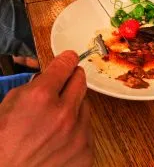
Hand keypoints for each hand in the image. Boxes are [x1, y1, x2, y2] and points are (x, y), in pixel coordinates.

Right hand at [0, 51, 92, 166]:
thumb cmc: (3, 144)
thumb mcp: (11, 104)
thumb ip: (35, 85)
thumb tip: (52, 75)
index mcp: (41, 97)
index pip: (66, 64)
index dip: (67, 59)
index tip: (69, 58)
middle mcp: (63, 114)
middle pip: (80, 81)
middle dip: (71, 79)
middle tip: (64, 84)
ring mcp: (77, 135)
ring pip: (84, 106)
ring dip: (73, 107)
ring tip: (56, 120)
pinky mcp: (85, 152)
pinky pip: (87, 129)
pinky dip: (77, 129)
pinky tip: (61, 137)